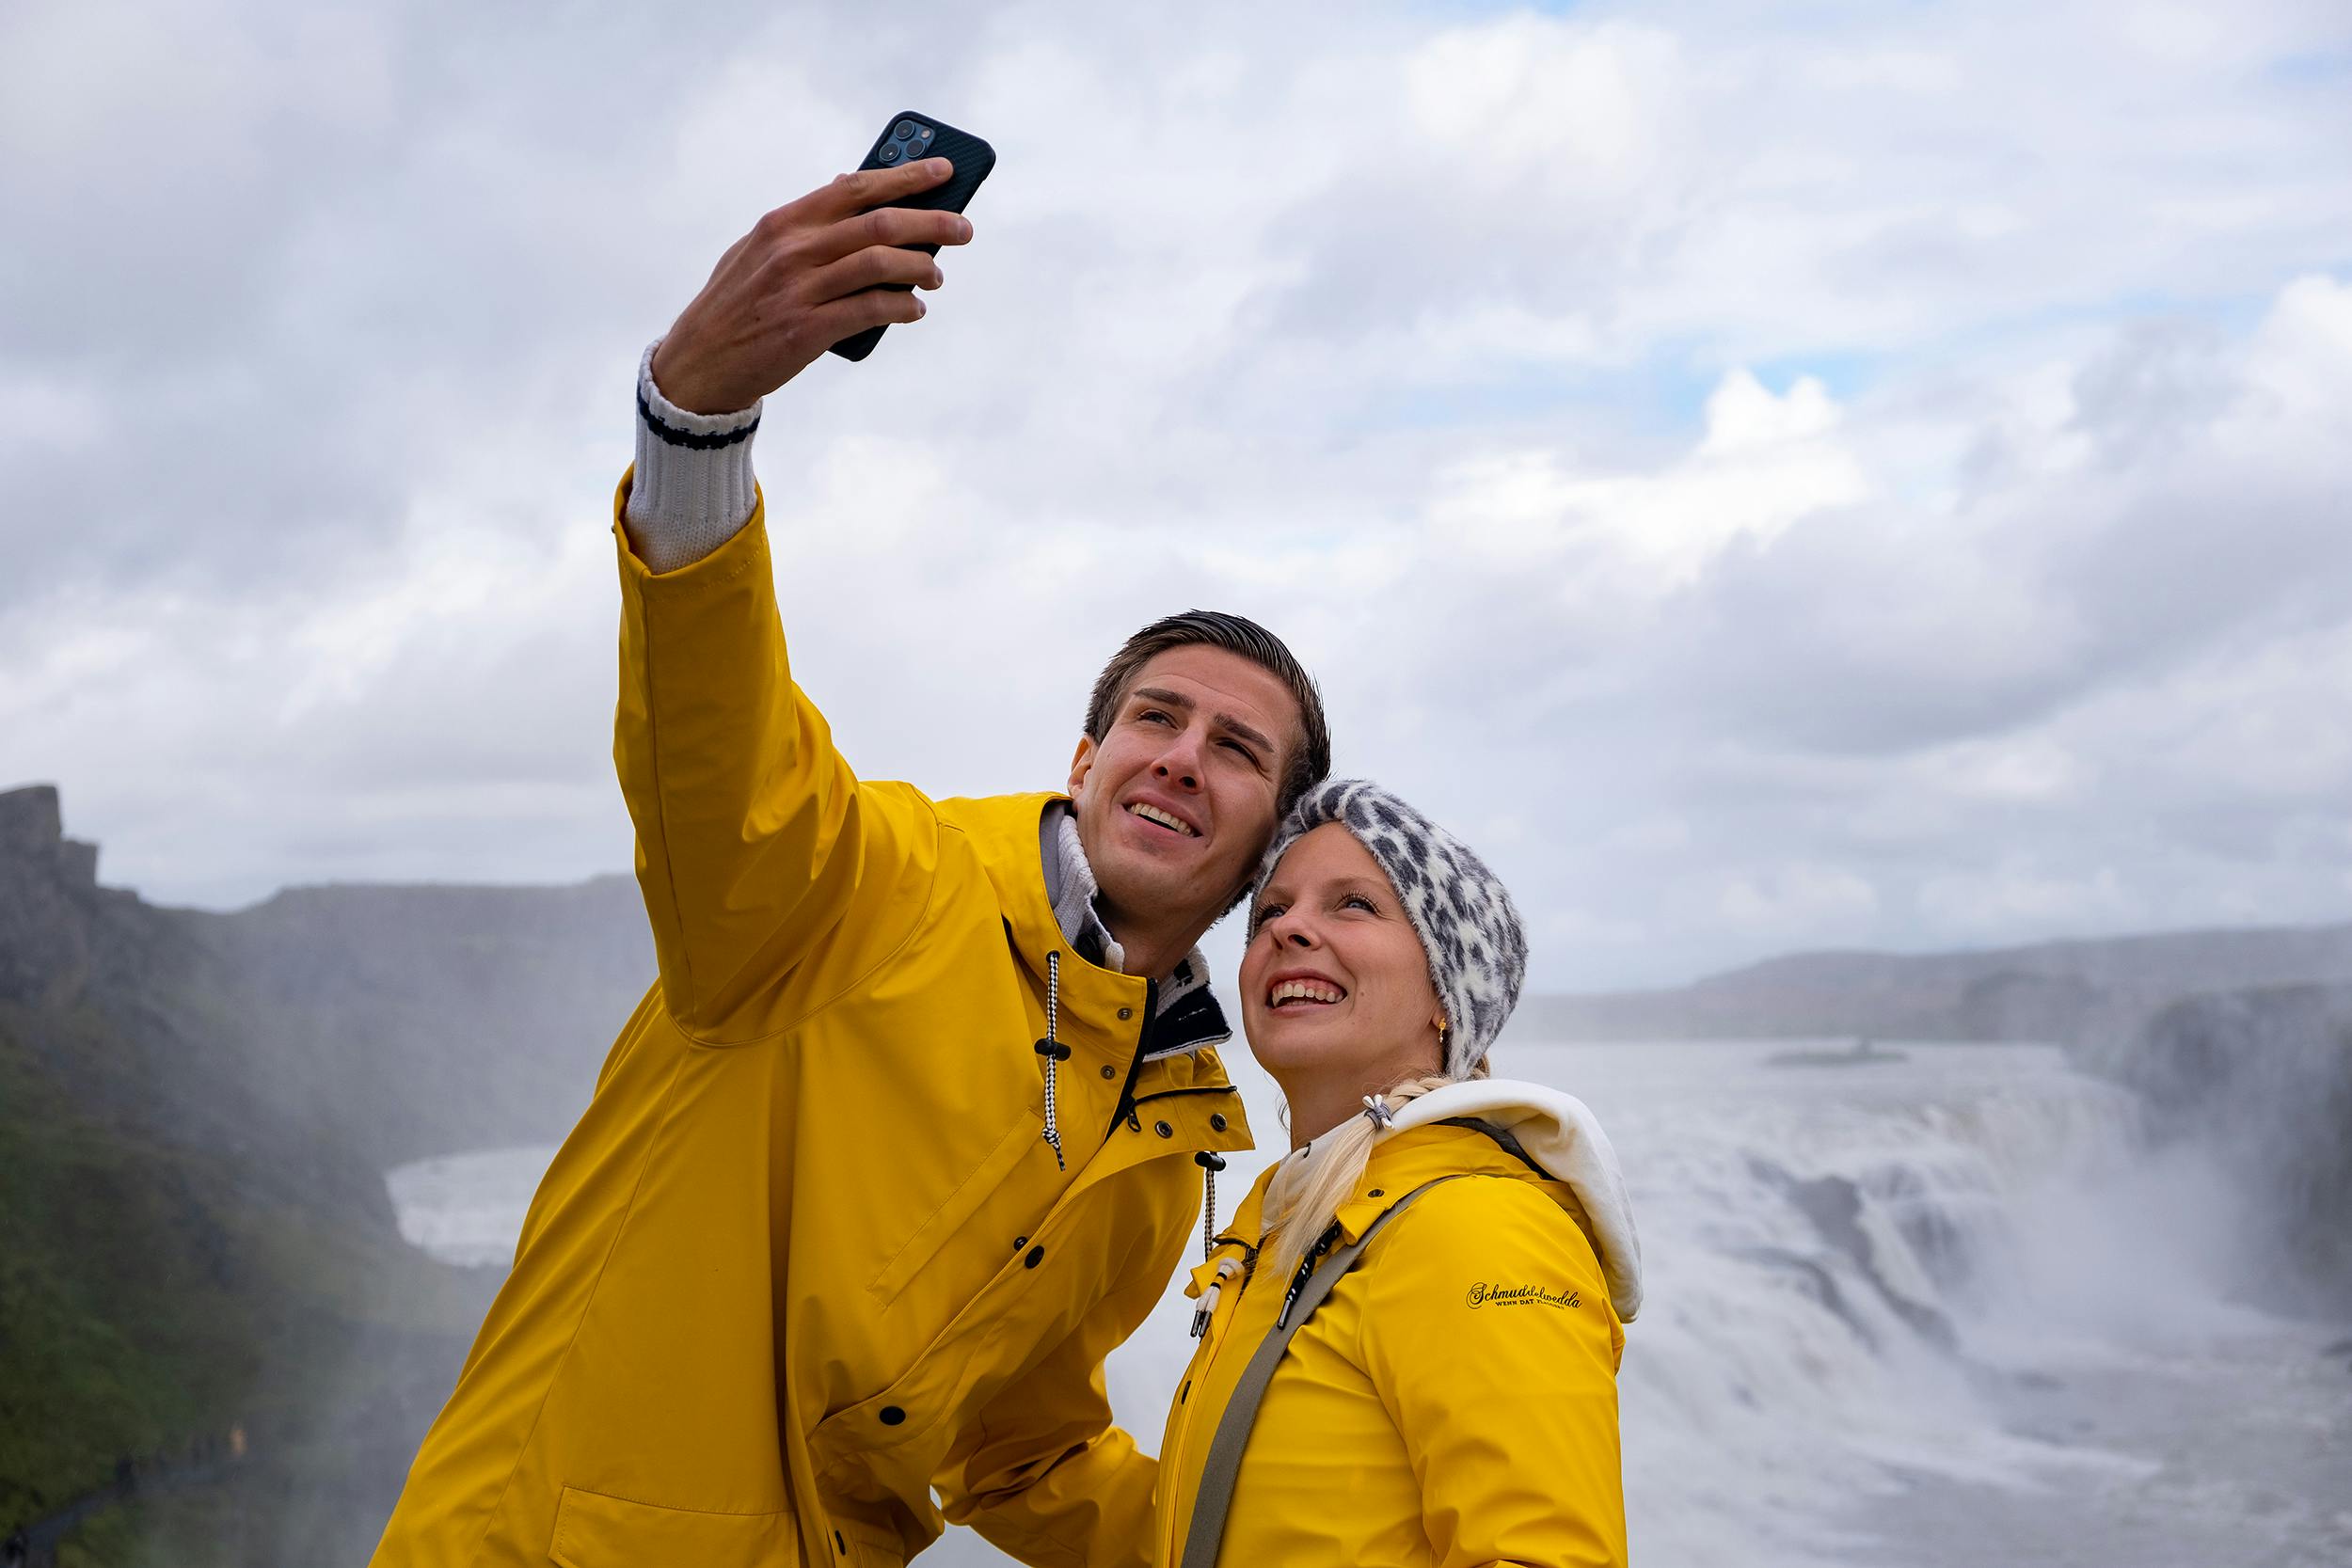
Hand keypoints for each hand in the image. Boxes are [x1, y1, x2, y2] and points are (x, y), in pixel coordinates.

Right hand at [651, 159, 973, 413]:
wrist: (698, 363)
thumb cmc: (735, 303)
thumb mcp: (756, 250)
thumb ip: (801, 222)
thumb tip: (846, 185)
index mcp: (783, 223)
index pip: (855, 188)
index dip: (906, 177)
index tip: (944, 171)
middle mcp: (792, 250)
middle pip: (879, 223)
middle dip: (932, 222)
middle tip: (963, 229)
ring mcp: (800, 290)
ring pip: (880, 264)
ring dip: (921, 267)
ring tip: (937, 275)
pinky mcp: (807, 330)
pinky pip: (870, 310)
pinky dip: (902, 307)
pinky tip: (914, 309)